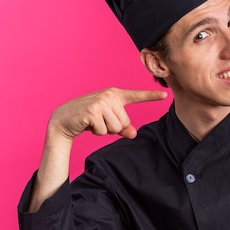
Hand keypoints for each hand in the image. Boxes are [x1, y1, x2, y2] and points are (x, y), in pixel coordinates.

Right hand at [49, 87, 167, 140]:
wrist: (63, 120)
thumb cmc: (88, 120)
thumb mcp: (108, 121)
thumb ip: (123, 127)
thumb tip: (133, 134)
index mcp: (115, 95)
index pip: (136, 96)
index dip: (152, 95)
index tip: (166, 95)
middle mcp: (109, 95)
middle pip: (125, 122)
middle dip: (113, 128)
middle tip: (98, 121)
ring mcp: (101, 102)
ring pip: (116, 127)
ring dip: (105, 130)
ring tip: (93, 122)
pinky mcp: (93, 111)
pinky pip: (105, 131)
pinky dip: (97, 132)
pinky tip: (87, 124)